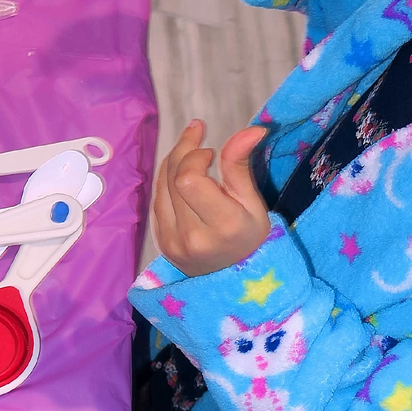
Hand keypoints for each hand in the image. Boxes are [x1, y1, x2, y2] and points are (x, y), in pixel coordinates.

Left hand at [152, 121, 271, 275]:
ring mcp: (171, 242)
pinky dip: (167, 181)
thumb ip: (242, 166)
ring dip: (174, 161)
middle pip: (172, 177)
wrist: (234, 282)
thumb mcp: (254, 203)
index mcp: (223, 225)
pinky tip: (182, 175)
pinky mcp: (160, 242)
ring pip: (161, 186)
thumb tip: (254, 128)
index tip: (211, 153)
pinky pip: (157, 200)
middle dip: (184, 149)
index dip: (193, 156)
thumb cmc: (249, 238)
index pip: (188, 179)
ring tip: (191, 150)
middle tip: (197, 134)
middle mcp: (192, 236)